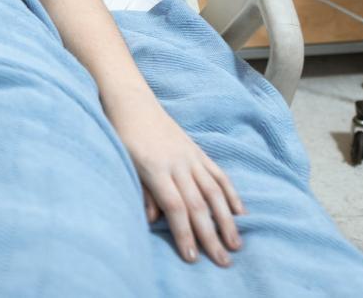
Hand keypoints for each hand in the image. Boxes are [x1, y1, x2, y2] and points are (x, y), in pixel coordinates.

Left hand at [113, 100, 245, 266]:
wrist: (131, 101)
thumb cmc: (122, 134)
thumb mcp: (124, 161)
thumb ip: (142, 190)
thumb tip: (155, 219)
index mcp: (155, 168)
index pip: (175, 207)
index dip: (185, 233)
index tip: (192, 257)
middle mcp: (177, 163)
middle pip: (198, 204)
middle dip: (210, 236)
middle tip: (222, 262)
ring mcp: (190, 156)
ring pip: (214, 192)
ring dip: (227, 220)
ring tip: (236, 244)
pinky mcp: (197, 150)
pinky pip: (218, 173)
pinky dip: (231, 193)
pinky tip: (240, 212)